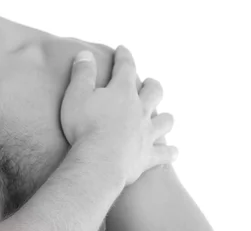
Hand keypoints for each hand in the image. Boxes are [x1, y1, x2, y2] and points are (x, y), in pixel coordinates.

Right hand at [60, 45, 177, 185]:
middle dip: (152, 86)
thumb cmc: (84, 127)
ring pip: (164, 121)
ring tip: (163, 117)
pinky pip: (164, 154)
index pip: (125, 67)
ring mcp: (146, 133)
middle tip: (150, 83)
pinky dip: (169, 152)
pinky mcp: (147, 156)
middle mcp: (140, 110)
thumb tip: (85, 53)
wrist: (100, 161)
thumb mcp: (76, 95)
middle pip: (154, 92)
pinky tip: (173, 152)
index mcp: (122, 92)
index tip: (122, 50)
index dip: (123, 57)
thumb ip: (82, 73)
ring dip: (165, 118)